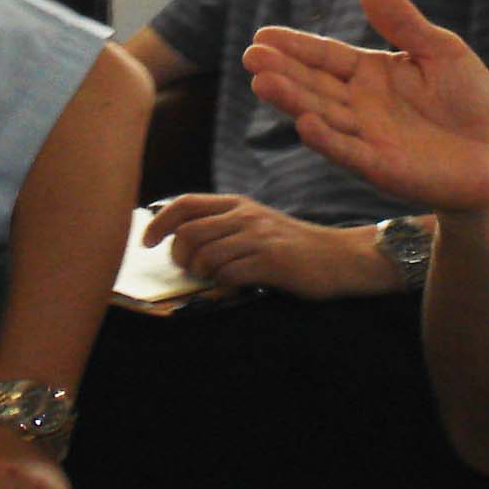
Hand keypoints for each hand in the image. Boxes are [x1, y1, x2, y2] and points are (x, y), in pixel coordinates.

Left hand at [142, 194, 396, 298]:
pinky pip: (229, 274)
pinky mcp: (271, 262)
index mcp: (238, 204)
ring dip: (200, 273)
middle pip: (188, 232)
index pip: (185, 203)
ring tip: (213, 278)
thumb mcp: (258, 224)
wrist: (340, 257)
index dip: (159, 221)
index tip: (148, 242)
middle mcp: (245, 216)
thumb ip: (225, 228)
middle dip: (178, 256)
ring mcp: (258, 238)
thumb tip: (182, 244)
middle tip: (187, 269)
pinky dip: (223, 284)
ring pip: (205, 254)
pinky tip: (234, 285)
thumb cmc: (295, 246)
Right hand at [243, 0, 488, 217]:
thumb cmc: (468, 102)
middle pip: (315, 84)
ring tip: (262, 83)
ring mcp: (367, 137)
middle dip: (283, 71)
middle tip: (251, 55)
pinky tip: (304, 123)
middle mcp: (361, 105)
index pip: (327, 56)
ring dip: (293, 101)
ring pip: (323, 115)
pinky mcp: (382, 167)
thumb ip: (404, 23)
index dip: (296, 46)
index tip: (262, 35)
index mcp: (371, 74)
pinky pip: (350, 151)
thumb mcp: (441, 51)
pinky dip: (327, 140)